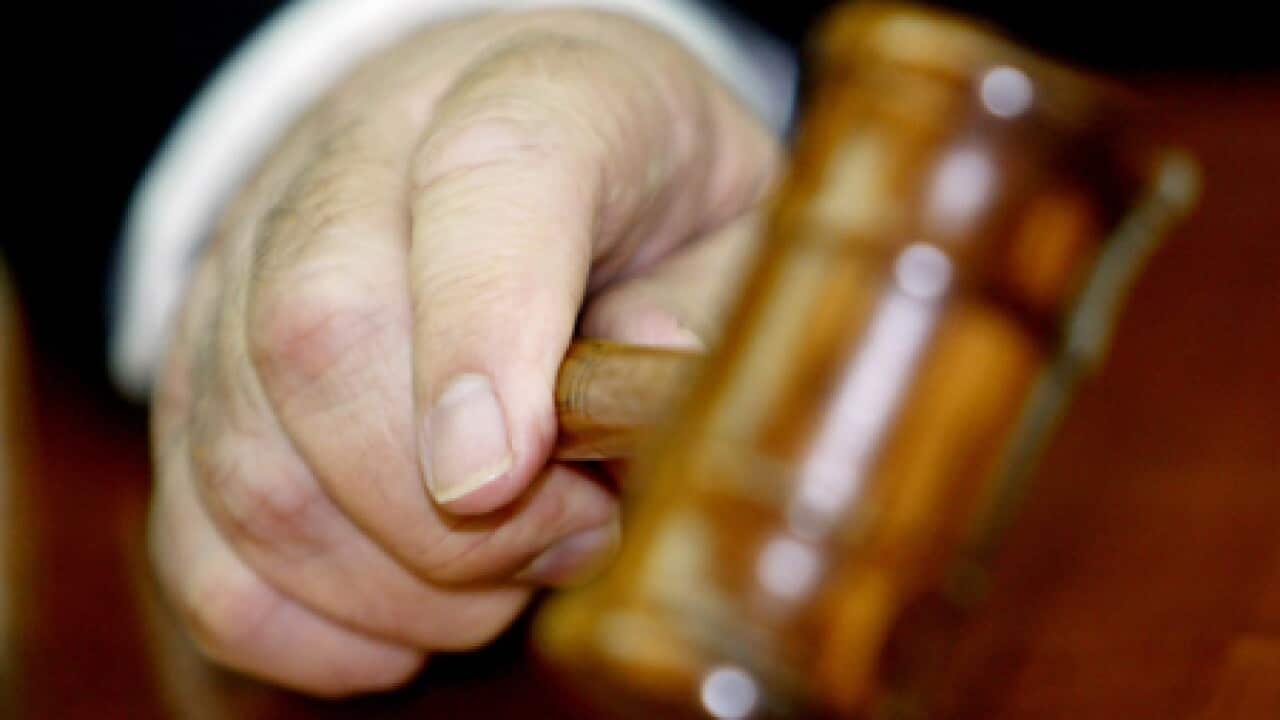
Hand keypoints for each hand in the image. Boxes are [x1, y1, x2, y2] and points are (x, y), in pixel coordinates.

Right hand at [149, 9, 776, 695]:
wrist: (489, 129)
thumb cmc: (632, 188)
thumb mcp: (725, 218)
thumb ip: (703, 304)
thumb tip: (650, 394)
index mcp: (527, 93)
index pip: (486, 180)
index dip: (484, 335)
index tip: (506, 476)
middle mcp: (359, 164)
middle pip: (321, 337)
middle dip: (443, 515)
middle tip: (566, 533)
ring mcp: (251, 268)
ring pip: (250, 466)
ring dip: (389, 583)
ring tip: (501, 577)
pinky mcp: (202, 374)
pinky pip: (197, 538)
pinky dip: (299, 623)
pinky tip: (397, 623)